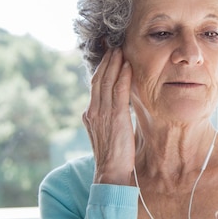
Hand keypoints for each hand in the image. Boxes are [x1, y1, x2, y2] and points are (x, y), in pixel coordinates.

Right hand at [83, 48, 134, 184]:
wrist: (110, 173)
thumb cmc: (113, 158)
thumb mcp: (107, 135)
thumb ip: (109, 120)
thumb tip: (118, 110)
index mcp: (89, 115)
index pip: (94, 86)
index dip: (100, 69)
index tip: (107, 56)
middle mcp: (92, 111)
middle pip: (98, 79)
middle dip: (106, 61)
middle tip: (112, 45)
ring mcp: (101, 113)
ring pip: (106, 81)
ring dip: (114, 63)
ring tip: (119, 49)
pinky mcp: (114, 116)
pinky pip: (118, 90)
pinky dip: (122, 76)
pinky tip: (127, 65)